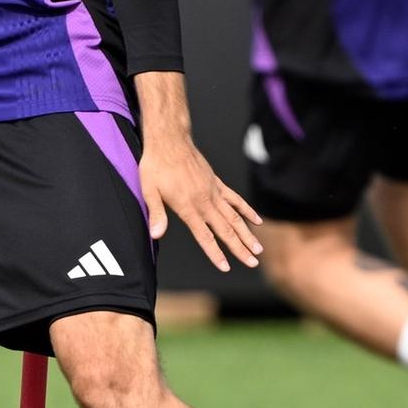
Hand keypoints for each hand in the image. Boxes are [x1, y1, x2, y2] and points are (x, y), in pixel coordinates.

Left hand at [133, 72, 261, 270]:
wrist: (169, 141)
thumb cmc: (156, 166)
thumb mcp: (148, 190)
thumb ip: (156, 214)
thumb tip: (156, 235)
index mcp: (188, 207)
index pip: (205, 236)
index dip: (215, 253)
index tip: (226, 267)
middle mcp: (205, 201)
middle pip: (226, 230)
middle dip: (240, 248)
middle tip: (253, 262)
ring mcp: (213, 192)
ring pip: (234, 217)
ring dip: (247, 234)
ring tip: (258, 249)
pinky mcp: (216, 183)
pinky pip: (235, 199)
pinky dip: (247, 211)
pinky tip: (257, 220)